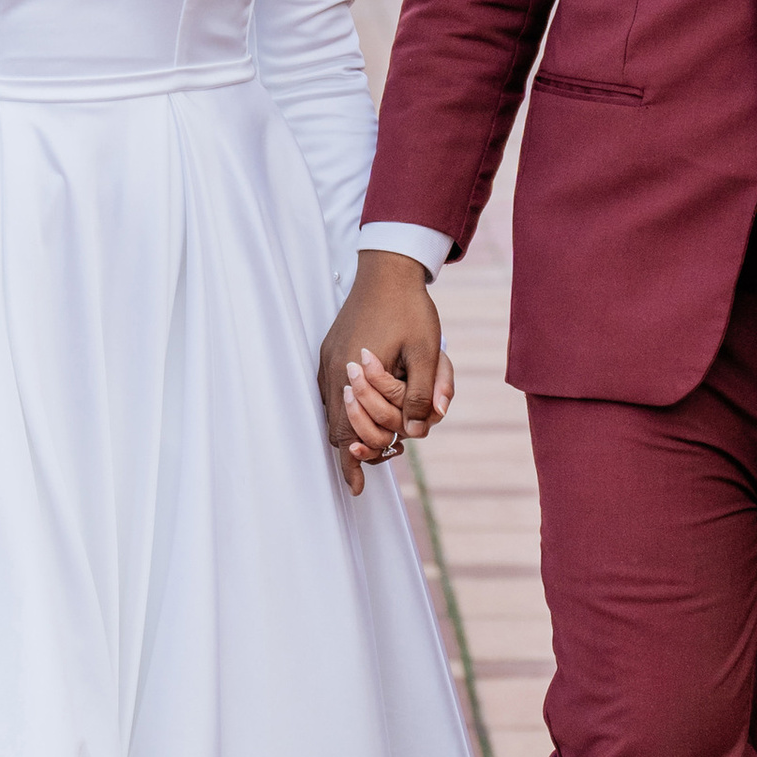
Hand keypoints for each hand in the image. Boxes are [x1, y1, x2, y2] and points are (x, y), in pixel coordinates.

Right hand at [318, 253, 443, 499]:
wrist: (388, 268)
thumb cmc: (410, 308)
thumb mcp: (427, 352)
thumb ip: (424, 393)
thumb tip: (417, 433)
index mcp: (354, 373)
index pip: (348, 432)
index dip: (353, 463)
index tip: (358, 488)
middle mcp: (334, 369)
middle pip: (335, 426)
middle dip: (352, 450)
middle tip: (371, 464)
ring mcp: (328, 358)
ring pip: (331, 410)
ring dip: (348, 428)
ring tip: (368, 444)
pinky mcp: (331, 348)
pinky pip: (331, 390)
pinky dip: (343, 408)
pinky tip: (360, 410)